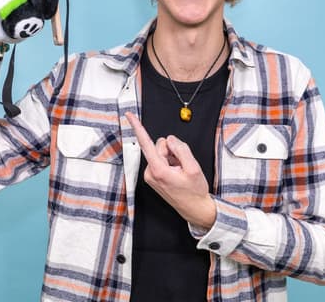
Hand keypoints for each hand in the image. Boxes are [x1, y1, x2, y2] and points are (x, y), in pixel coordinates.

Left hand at [126, 112, 215, 228]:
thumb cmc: (194, 191)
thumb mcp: (193, 167)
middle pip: (159, 145)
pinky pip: (162, 159)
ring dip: (172, 158)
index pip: (145, 143)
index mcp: (158, 170)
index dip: (137, 127)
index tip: (129, 115)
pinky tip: (176, 172)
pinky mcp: (153, 175)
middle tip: (182, 164)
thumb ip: (181, 149)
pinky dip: (170, 162)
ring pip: (161, 152)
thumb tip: (170, 139)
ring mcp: (151, 175)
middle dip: (172, 150)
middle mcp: (150, 172)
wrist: (195, 208)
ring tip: (180, 171)